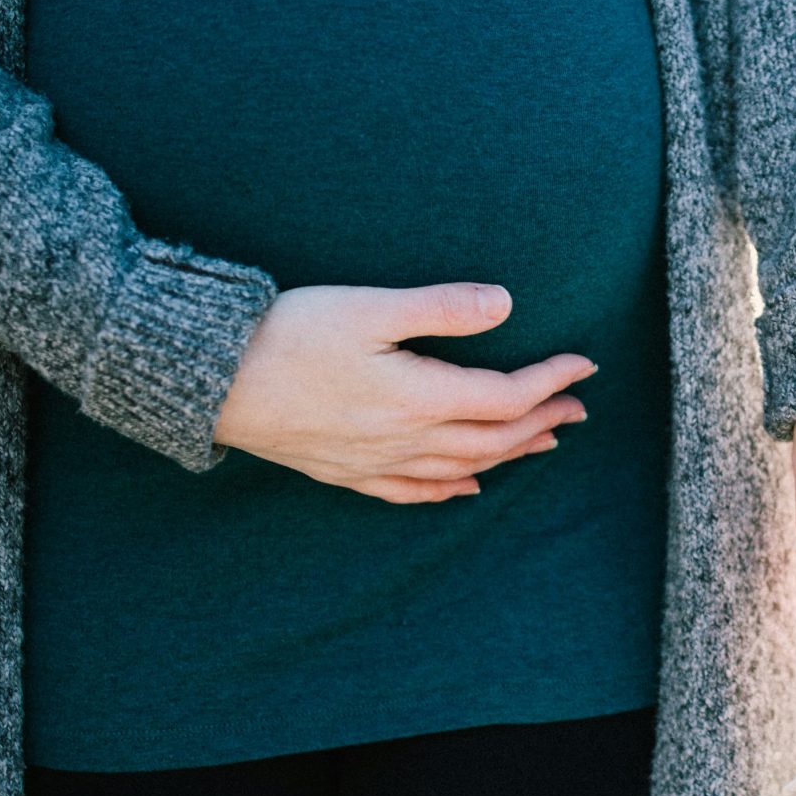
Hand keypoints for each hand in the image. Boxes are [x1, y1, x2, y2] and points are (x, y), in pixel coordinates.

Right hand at [213, 282, 593, 502]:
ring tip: (545, 440)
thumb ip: (440, 308)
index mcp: (417, 397)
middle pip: (493, 439)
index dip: (550, 380)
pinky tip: (468, 486)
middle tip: (579, 407)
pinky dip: (449, 488)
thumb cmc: (284, 333)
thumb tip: (505, 304)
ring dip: (510, 454)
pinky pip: (411, 491)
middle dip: (542, 421)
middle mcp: (404, 439)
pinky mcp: (344, 471)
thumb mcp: (367, 306)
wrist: (209, 378)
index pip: (505, 396)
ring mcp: (374, 461)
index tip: (585, 364)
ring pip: (462, 467)